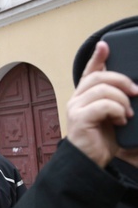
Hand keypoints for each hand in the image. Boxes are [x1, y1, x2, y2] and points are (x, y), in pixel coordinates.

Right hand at [68, 41, 137, 166]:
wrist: (91, 163)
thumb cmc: (102, 142)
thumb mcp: (114, 116)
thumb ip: (119, 101)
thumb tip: (136, 89)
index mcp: (85, 96)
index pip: (90, 71)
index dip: (98, 57)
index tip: (105, 44)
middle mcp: (77, 99)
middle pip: (100, 76)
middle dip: (122, 80)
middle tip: (137, 93)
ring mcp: (76, 108)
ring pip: (103, 89)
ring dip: (122, 100)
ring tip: (128, 114)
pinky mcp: (79, 119)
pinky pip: (103, 105)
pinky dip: (117, 111)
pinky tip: (121, 121)